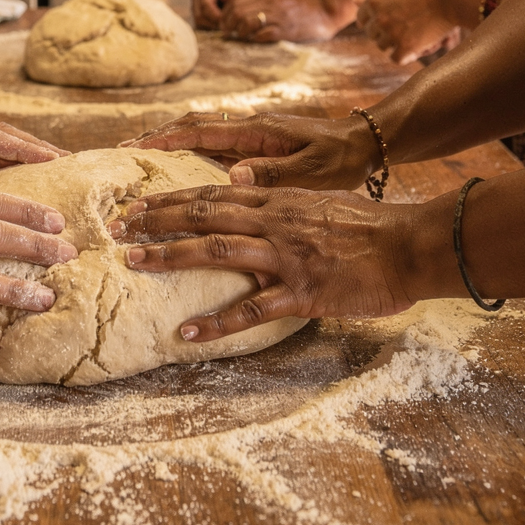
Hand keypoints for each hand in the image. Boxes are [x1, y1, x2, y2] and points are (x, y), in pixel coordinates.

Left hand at [110, 184, 413, 339]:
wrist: (409, 246)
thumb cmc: (370, 226)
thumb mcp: (320, 200)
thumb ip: (284, 201)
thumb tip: (255, 197)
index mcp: (277, 199)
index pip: (213, 192)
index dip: (171, 198)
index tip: (136, 202)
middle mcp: (273, 221)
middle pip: (202, 214)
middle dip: (155, 219)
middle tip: (115, 226)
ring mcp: (284, 256)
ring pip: (214, 251)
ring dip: (169, 256)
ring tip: (133, 263)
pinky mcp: (301, 292)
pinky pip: (251, 308)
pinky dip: (216, 321)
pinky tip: (187, 332)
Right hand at [122, 112, 378, 190]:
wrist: (365, 145)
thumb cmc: (341, 159)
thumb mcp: (313, 170)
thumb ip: (275, 173)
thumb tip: (234, 176)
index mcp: (258, 130)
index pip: (202, 131)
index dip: (167, 139)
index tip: (136, 148)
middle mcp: (248, 128)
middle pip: (192, 127)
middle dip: (157, 137)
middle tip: (123, 151)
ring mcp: (251, 136)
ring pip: (201, 134)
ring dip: (170, 142)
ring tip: (140, 158)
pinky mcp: (256, 146)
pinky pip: (214, 146)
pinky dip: (189, 151)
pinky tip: (179, 169)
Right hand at [191, 0, 252, 29]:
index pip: (205, 3)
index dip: (216, 15)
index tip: (229, 21)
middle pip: (200, 14)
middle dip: (214, 22)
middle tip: (229, 25)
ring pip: (198, 20)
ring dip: (212, 25)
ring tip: (226, 23)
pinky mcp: (195, 7)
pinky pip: (199, 22)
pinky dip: (210, 25)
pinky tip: (222, 22)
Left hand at [219, 0, 345, 43]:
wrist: (325, 9)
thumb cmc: (299, 5)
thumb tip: (235, 7)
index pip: (236, 2)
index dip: (225, 14)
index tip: (224, 23)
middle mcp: (270, 3)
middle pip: (238, 12)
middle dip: (228, 24)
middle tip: (227, 33)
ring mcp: (278, 16)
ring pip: (247, 22)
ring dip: (240, 33)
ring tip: (240, 37)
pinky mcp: (286, 30)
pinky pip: (263, 35)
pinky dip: (255, 39)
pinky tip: (255, 40)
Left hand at [357, 0, 463, 64]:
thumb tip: (353, 1)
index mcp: (374, 1)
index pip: (362, 19)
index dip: (375, 21)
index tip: (388, 22)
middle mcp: (378, 18)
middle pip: (372, 34)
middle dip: (385, 32)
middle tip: (406, 27)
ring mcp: (390, 33)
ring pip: (383, 47)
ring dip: (395, 44)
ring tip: (413, 34)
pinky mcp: (405, 47)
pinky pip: (396, 58)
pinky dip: (406, 55)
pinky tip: (416, 47)